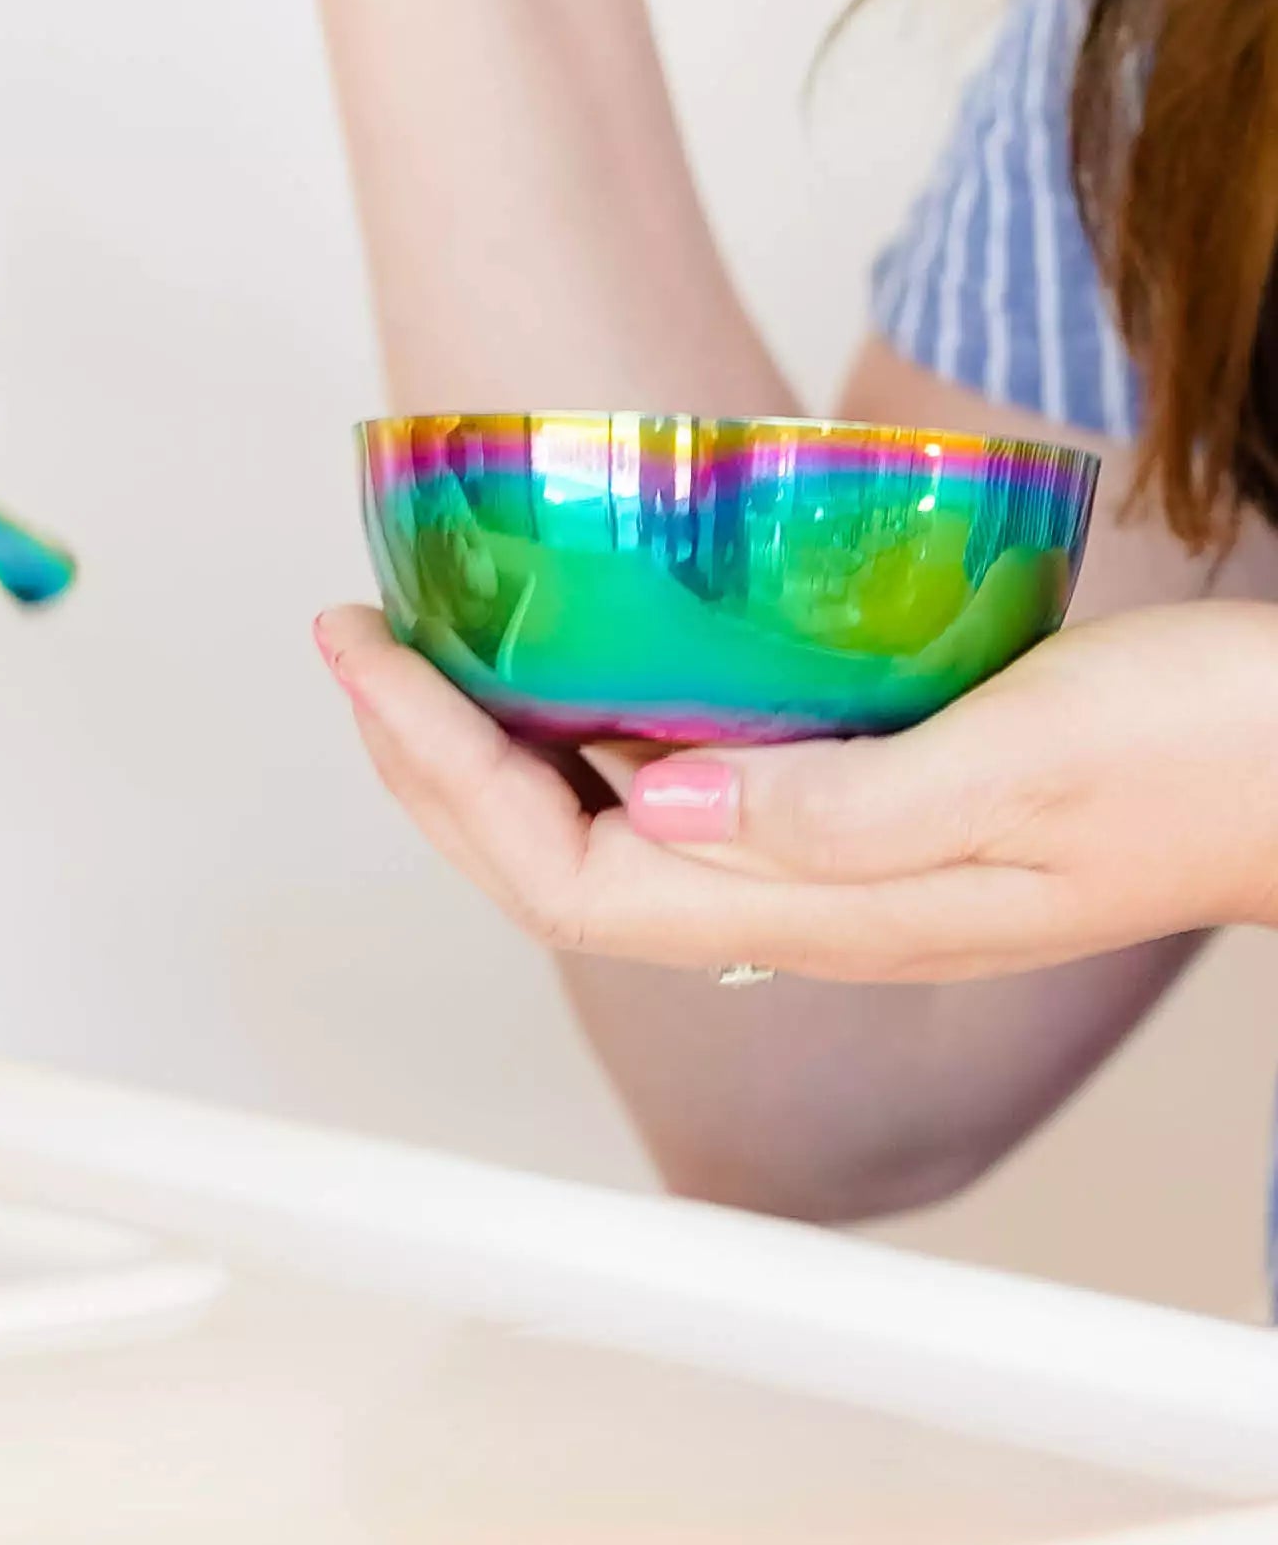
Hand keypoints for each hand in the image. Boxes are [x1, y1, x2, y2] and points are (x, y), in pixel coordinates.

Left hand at [313, 597, 1277, 982]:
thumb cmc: (1215, 758)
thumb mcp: (1024, 761)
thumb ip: (843, 808)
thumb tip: (652, 807)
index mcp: (837, 907)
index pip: (566, 876)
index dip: (440, 773)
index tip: (370, 656)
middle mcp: (817, 903)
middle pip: (555, 864)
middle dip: (426, 760)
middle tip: (353, 637)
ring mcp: (842, 861)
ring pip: (608, 830)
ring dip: (496, 746)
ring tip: (422, 649)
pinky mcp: (875, 808)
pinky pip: (686, 791)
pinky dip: (597, 727)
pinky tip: (581, 670)